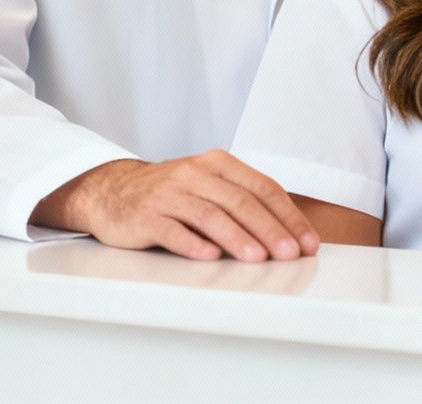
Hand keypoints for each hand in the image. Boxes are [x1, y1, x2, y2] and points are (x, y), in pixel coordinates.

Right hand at [34, 151, 321, 261]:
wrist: (113, 191)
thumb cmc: (173, 193)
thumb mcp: (209, 185)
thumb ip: (242, 201)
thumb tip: (288, 235)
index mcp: (218, 164)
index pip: (263, 188)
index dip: (288, 216)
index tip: (307, 242)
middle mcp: (195, 174)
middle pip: (240, 202)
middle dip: (270, 229)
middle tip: (290, 254)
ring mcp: (169, 194)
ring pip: (210, 215)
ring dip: (237, 238)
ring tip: (258, 258)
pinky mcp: (146, 216)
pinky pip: (173, 230)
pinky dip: (193, 244)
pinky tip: (210, 257)